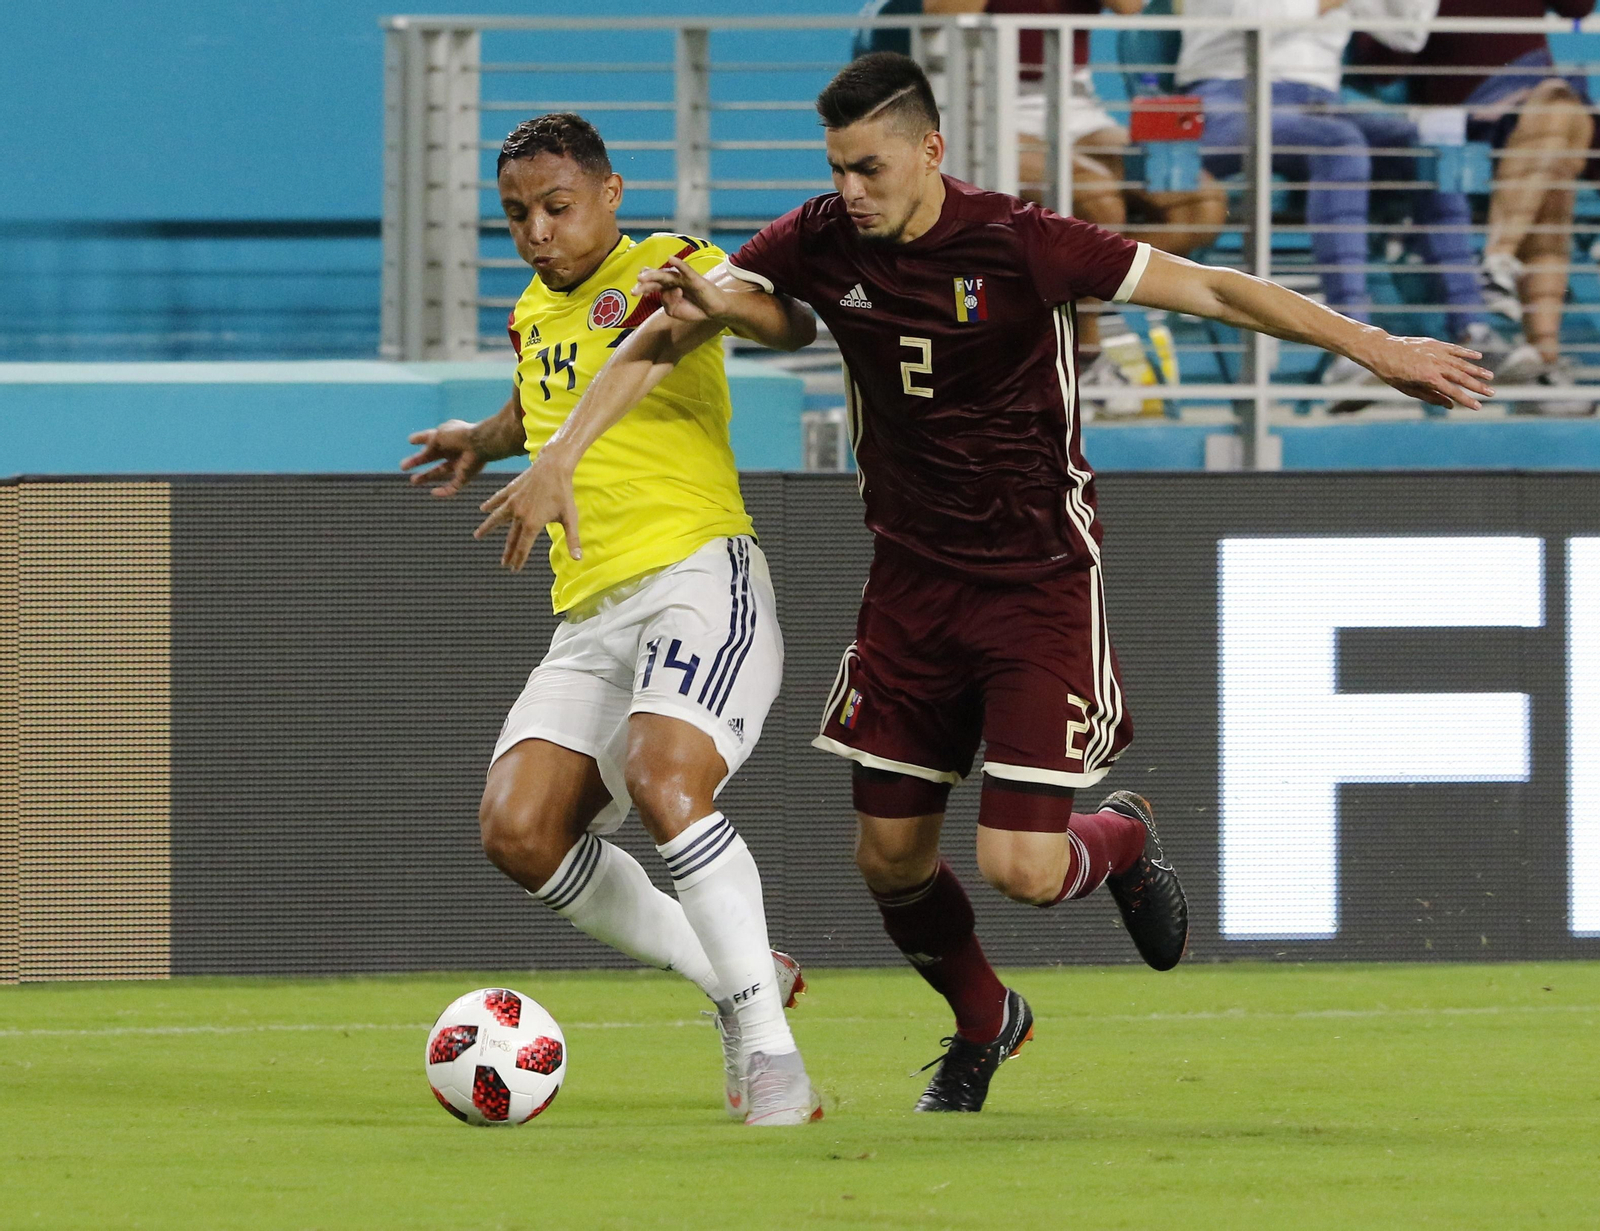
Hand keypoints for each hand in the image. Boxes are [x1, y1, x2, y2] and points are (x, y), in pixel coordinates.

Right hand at [401, 419, 485, 496]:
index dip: (420, 438)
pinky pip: (453, 487)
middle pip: (433, 457)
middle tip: (403, 466)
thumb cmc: (458, 436)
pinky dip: (443, 491)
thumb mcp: (437, 437)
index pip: (431, 437)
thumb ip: (428, 447)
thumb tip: (422, 455)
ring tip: (413, 480)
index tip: (411, 440)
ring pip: (440, 472)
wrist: (479, 444)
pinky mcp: (465, 476)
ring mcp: (459, 463)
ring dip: (427, 477)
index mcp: (448, 436)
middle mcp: (453, 450)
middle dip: (418, 461)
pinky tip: (433, 492)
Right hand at [474, 452, 580, 570]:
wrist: (554, 467)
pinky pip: (498, 499)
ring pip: (497, 518)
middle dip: (508, 552)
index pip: (523, 547)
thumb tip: (578, 559)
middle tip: (503, 564)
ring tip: (477, 536)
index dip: (518, 560)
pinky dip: (490, 504)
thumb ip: (573, 540)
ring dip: (487, 528)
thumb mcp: (570, 518)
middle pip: (511, 538)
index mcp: (532, 524)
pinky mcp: (511, 490)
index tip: (514, 570)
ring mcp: (513, 502)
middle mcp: (519, 515)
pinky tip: (483, 509)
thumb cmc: (564, 493)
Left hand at [633, 257, 731, 325]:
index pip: (652, 285)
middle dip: (644, 283)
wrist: (714, 310)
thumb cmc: (694, 308)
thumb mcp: (674, 311)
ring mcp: (684, 278)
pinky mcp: (695, 279)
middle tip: (633, 291)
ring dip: (654, 275)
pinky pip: (686, 270)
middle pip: (656, 279)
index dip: (643, 287)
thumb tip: (671, 290)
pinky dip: (679, 264)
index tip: (634, 292)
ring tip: (643, 277)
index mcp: (667, 288)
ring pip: (667, 275)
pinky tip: (671, 259)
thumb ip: (667, 303)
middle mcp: (673, 281)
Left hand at [1361, 336, 1493, 410]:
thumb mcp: (1408, 390)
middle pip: (1462, 378)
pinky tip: (1478, 357)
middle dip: (1478, 386)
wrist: (1383, 350)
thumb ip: (1431, 397)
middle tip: (1492, 393)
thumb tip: (1450, 405)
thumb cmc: (1393, 373)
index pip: (1453, 392)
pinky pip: (1455, 349)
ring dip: (1477, 370)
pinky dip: (1467, 353)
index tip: (1478, 407)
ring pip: (1462, 363)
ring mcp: (1437, 352)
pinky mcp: (1436, 344)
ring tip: (1490, 376)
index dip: (1467, 400)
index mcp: (1429, 378)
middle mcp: (1436, 364)